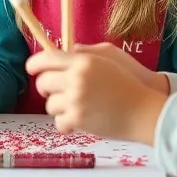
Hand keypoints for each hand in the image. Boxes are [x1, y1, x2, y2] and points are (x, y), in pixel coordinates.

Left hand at [26, 49, 165, 143]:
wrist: (145, 112)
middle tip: (56, 92)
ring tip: (77, 107)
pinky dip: (66, 124)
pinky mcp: (78, 119)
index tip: (31, 69)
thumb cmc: (129, 84)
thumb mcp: (108, 58)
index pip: (46, 58)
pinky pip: (58, 122)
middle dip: (46, 88)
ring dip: (59, 107)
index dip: (34, 64)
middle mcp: (76, 78)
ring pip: (49, 104)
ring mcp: (76, 100)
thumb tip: (63, 52)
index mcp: (83, 61)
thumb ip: (84, 54)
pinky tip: (78, 121)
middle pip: (43, 82)